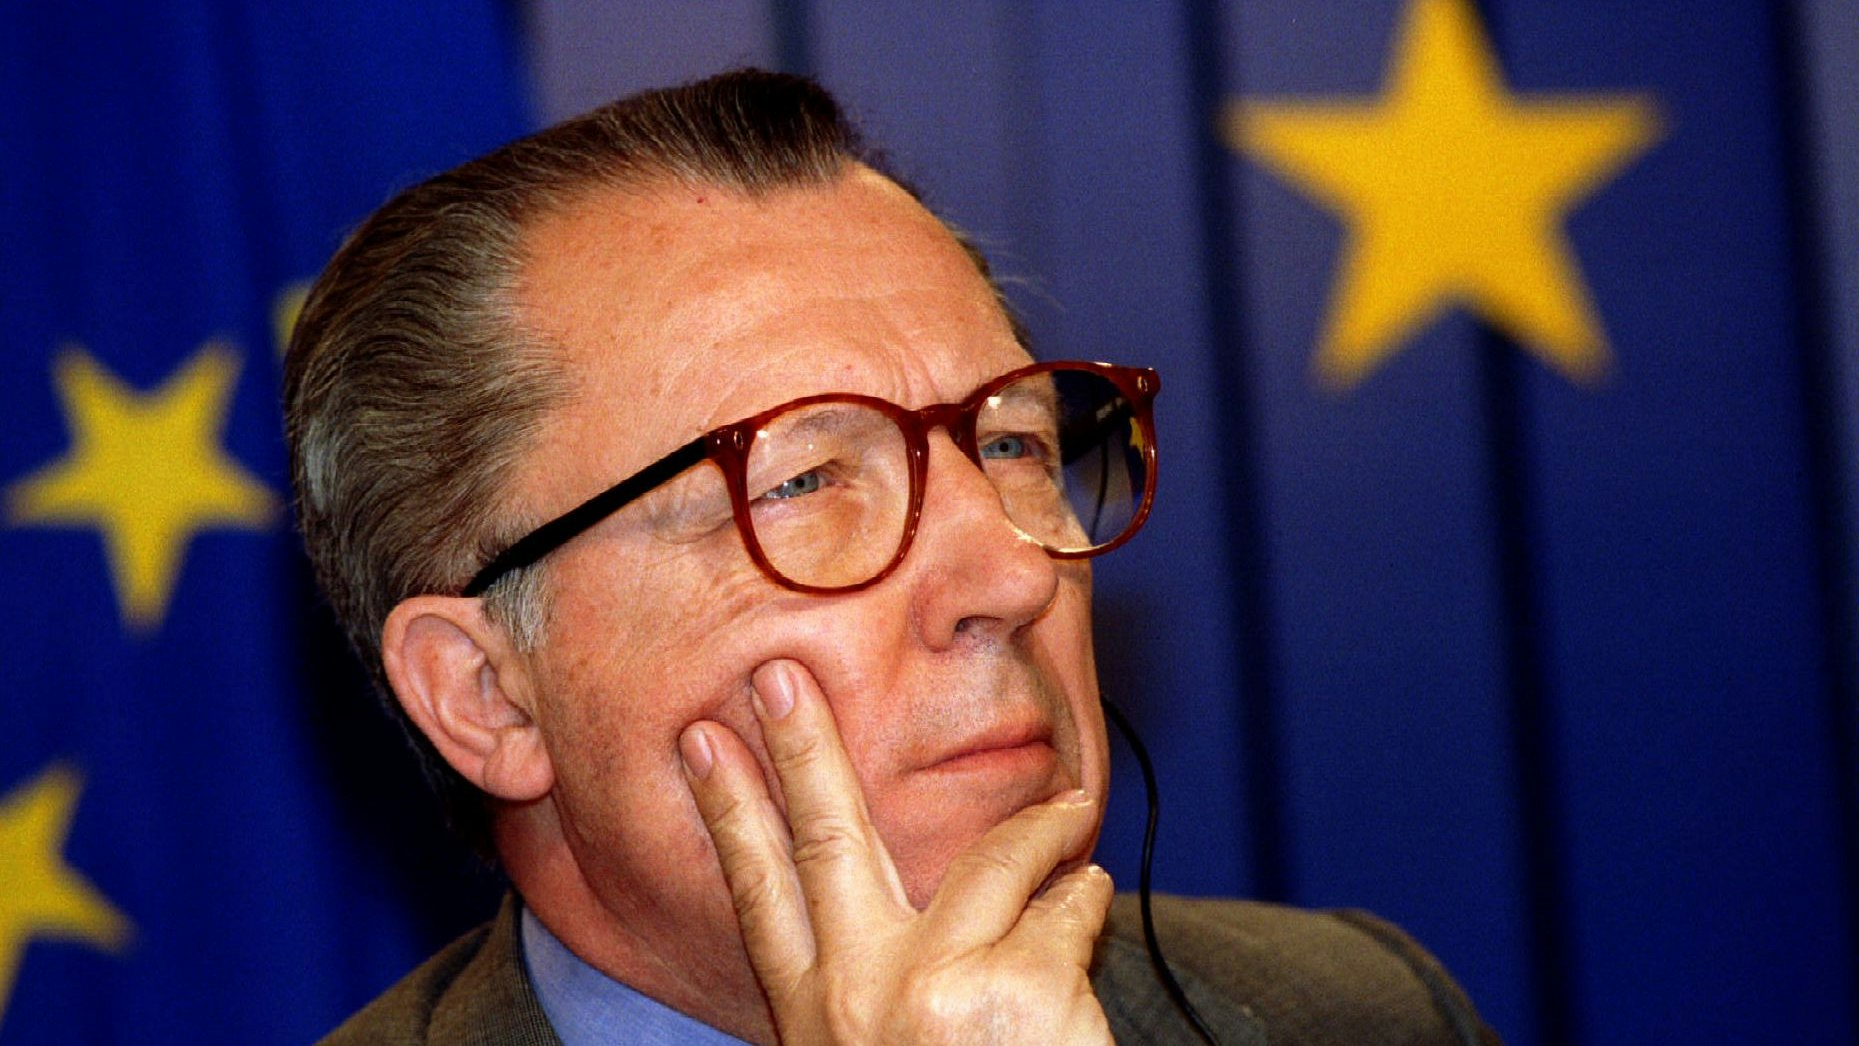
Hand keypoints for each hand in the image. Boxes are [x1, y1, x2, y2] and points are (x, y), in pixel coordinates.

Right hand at [680, 659, 1114, 1044]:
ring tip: (1068, 814)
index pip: (759, 897)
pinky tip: (1089, 893)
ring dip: (1039, 825)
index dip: (728, 813)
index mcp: (817, 1019)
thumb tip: (914, 897)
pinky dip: (1085, 897)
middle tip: (781, 673)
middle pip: (825, 839)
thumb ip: (878, 985)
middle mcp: (864, 996)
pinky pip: (1067, 903)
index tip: (701, 740)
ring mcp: (940, 987)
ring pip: (992, 858)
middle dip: (803, 747)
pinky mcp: (1023, 986)